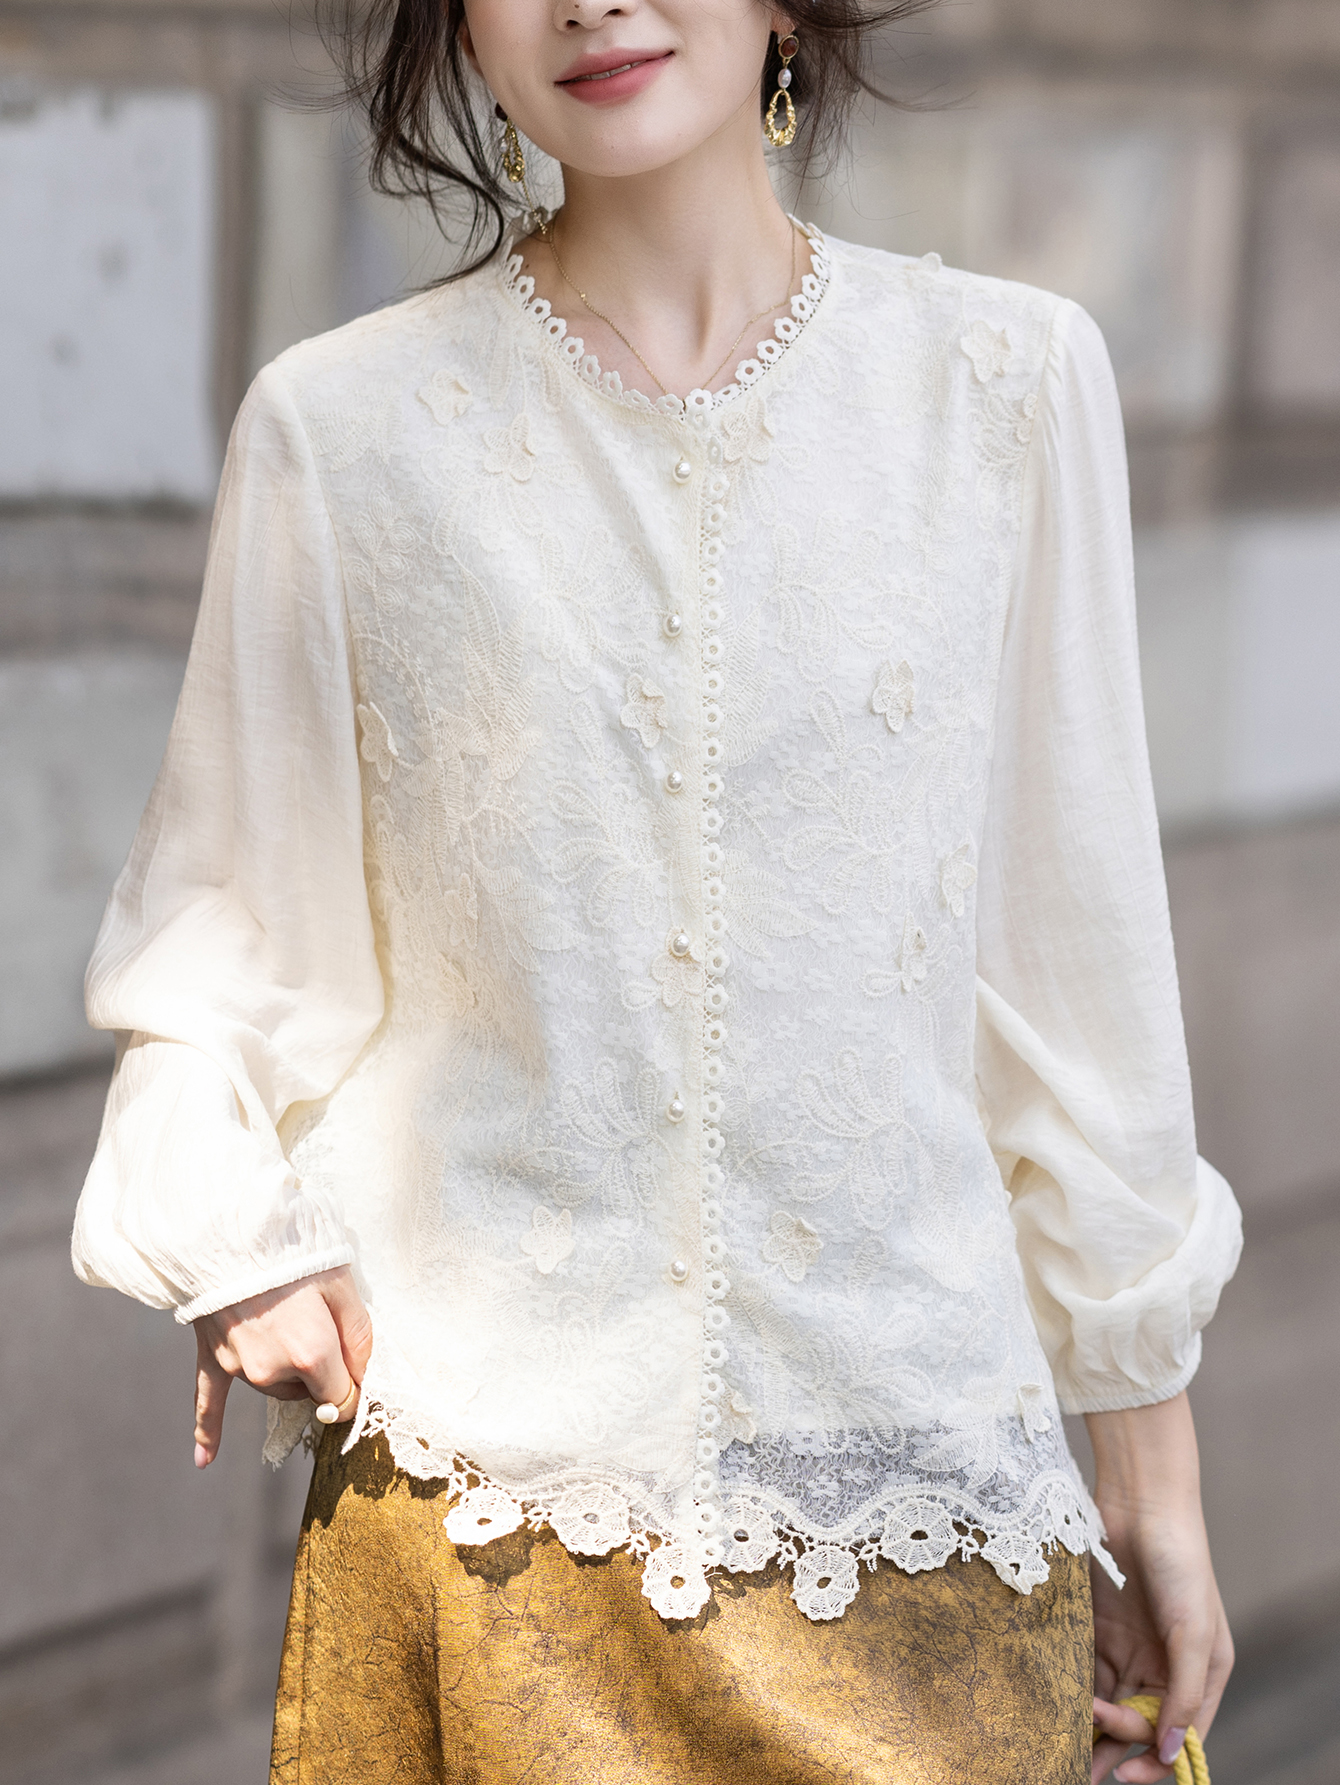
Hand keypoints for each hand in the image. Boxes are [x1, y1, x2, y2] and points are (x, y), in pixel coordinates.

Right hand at [192, 1266, 372, 1467]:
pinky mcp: (212, 1358)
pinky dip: (206, 1431)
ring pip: (271, 1386)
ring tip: (284, 1320)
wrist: (230, 1230)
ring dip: (283, 1369)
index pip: (340, 1401)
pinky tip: (203, 1460)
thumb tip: (361, 1375)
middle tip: (317, 1320)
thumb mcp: (343, 1284)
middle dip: (318, 1369)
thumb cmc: (293, 1253)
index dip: (352, 1388)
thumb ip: (359, 1336)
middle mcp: (272, 1370)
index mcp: (311, 1354)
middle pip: (306, 1393)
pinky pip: (208, 1402)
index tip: (356, 1374)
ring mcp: (238, 1367)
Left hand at [1087, 1393, 1233, 1782]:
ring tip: (1063, 1747)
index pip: (1180, 1734)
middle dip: (1115, 1748)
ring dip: (1089, 1726)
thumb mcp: (1194, 1633)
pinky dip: (1072, 1689)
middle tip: (1083, 1764)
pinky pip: (1083, 1669)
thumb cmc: (1181, 1563)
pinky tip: (1055, 1704)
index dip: (1155, 1760)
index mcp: (1201, 1674)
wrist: (1141, 1502)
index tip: (1126, 1774)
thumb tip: (1174, 1752)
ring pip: (1108, 1702)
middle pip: (1140, 1724)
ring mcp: (1130, 1647)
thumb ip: (1185, 1694)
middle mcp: (1166, 1666)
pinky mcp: (1097, 1627)